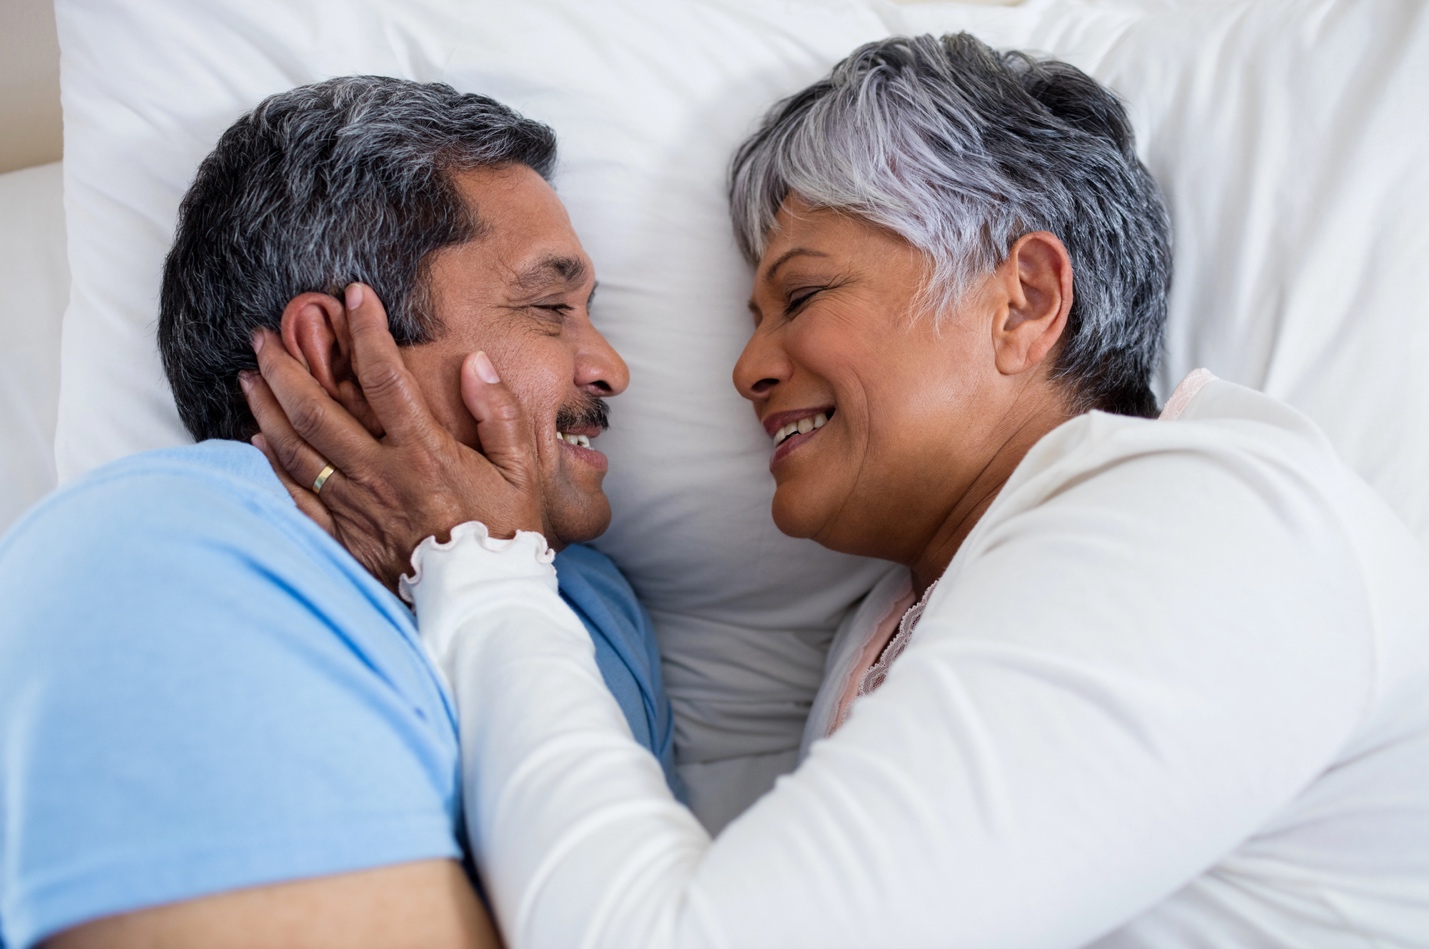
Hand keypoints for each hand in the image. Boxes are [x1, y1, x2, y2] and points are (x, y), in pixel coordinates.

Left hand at [240, 283, 543, 591]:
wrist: (487, 602)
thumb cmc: (509, 534)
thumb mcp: (523, 469)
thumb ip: (499, 412)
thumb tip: (474, 363)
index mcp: (424, 452)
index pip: (384, 376)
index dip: (365, 331)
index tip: (354, 295)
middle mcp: (380, 475)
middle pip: (316, 410)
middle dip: (286, 365)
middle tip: (264, 335)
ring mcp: (356, 509)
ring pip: (295, 450)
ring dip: (267, 407)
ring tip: (249, 376)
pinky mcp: (345, 539)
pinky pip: (296, 499)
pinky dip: (272, 467)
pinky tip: (256, 442)